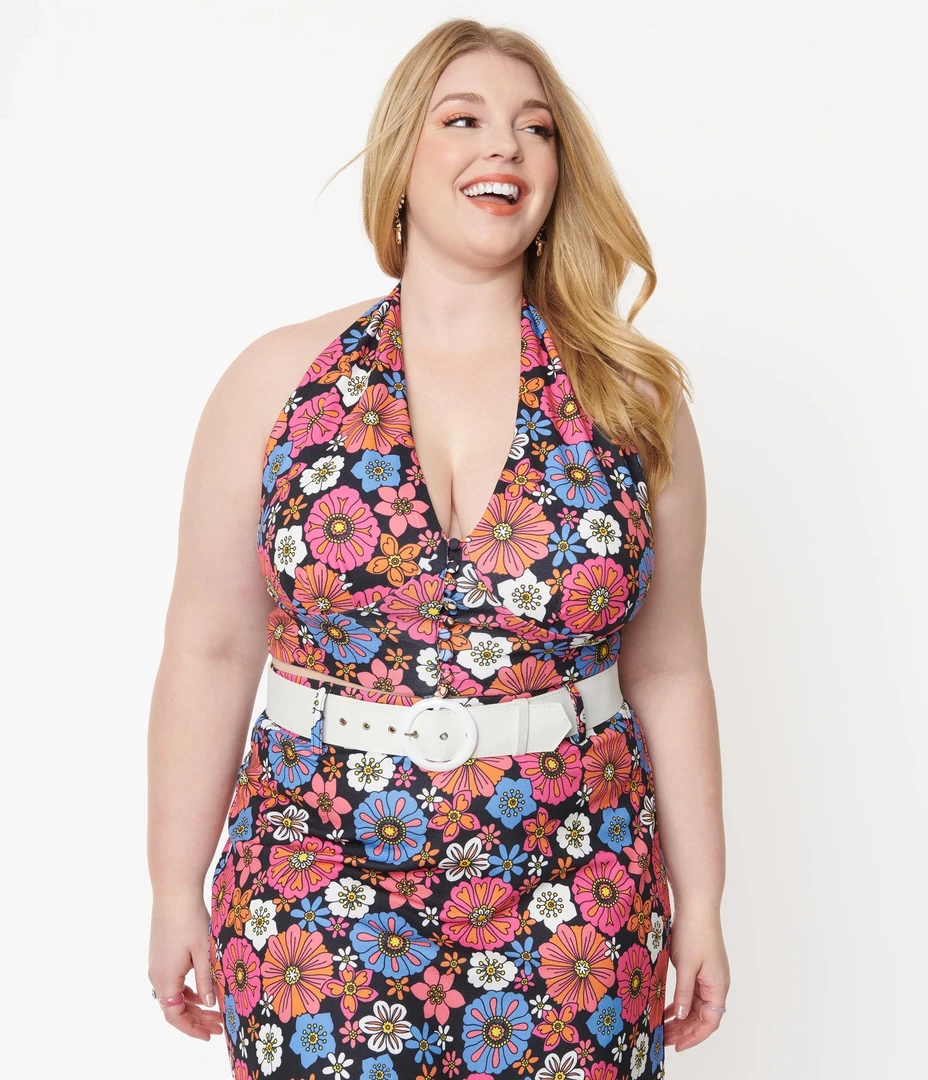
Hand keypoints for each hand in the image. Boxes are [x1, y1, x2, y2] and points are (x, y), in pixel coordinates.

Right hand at [149, 893, 224, 1040]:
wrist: (174, 891)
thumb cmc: (189, 919)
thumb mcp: (204, 952)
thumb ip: (207, 980)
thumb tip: (211, 1004)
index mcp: (165, 978)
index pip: (174, 1016)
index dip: (192, 1028)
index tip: (210, 1035)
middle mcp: (157, 975)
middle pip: (174, 1008)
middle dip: (197, 1019)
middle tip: (219, 1026)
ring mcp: (157, 965)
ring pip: (174, 995)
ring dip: (193, 1005)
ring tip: (216, 1012)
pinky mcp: (161, 955)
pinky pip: (173, 982)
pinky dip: (188, 991)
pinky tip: (204, 991)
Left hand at [662, 909, 730, 1052]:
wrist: (697, 905)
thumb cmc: (694, 933)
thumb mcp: (686, 966)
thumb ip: (684, 993)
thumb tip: (682, 1016)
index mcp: (718, 987)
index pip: (709, 1023)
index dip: (694, 1037)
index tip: (677, 1046)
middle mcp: (717, 985)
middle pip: (702, 1017)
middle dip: (684, 1030)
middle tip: (663, 1039)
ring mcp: (710, 976)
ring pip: (696, 1006)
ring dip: (681, 1018)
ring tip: (662, 1027)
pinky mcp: (702, 968)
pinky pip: (693, 993)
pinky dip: (681, 1002)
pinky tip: (667, 1008)